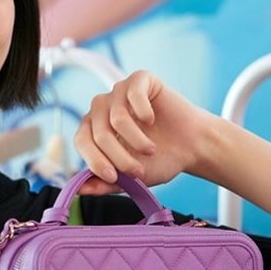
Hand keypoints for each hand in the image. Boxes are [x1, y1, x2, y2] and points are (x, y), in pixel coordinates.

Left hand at [73, 70, 213, 193]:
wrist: (191, 146)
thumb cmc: (159, 160)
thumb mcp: (129, 178)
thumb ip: (104, 183)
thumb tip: (79, 190)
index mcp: (94, 128)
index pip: (82, 141)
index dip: (94, 161)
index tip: (113, 177)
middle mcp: (102, 107)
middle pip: (98, 132)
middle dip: (119, 157)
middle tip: (138, 171)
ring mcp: (119, 91)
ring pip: (116, 117)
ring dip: (136, 140)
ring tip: (150, 150)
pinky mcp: (139, 79)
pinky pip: (132, 93)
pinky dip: (143, 111)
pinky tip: (152, 120)